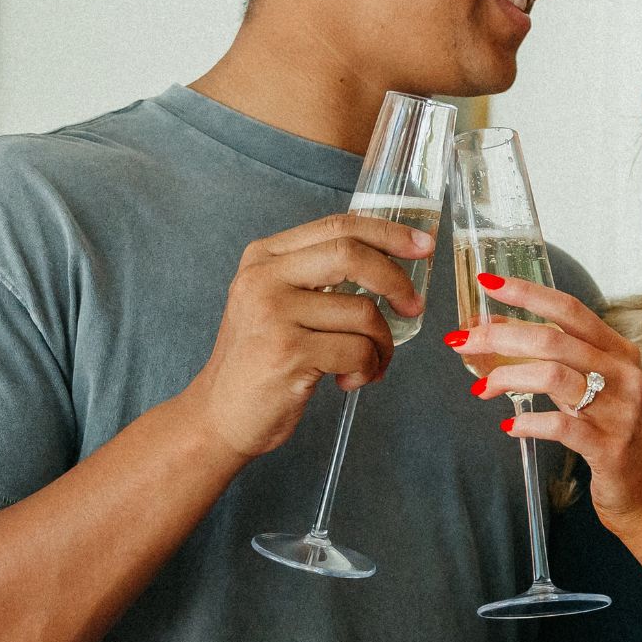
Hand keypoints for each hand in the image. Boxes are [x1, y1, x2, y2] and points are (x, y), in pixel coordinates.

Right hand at [174, 214, 433, 457]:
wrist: (218, 415)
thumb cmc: (259, 361)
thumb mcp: (276, 303)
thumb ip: (316, 276)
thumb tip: (389, 262)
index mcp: (264, 257)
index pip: (337, 226)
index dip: (388, 232)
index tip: (423, 244)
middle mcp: (264, 277)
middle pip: (351, 254)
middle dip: (395, 280)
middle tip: (414, 306)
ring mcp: (273, 314)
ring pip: (363, 312)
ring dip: (381, 344)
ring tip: (369, 364)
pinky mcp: (288, 352)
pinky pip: (358, 351)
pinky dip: (367, 369)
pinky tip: (348, 380)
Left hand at [446, 273, 641, 524]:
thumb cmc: (616, 435)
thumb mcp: (597, 388)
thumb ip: (562, 362)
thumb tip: (504, 335)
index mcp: (619, 352)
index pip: (570, 309)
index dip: (528, 293)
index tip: (489, 283)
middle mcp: (622, 373)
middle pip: (552, 339)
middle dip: (499, 336)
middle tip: (463, 342)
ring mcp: (618, 410)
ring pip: (552, 376)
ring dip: (507, 377)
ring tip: (483, 389)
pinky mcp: (608, 446)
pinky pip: (559, 426)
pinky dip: (527, 423)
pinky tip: (510, 426)